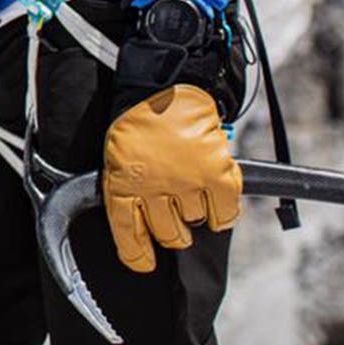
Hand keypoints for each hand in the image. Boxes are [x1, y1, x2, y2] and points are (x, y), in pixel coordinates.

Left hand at [102, 84, 241, 272]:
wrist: (166, 81)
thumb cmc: (139, 120)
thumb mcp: (118, 155)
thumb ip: (128, 188)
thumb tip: (141, 231)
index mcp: (122, 182)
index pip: (128, 234)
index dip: (137, 255)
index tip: (145, 263)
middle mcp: (153, 187)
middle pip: (168, 235)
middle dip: (172, 230)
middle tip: (175, 214)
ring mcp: (186, 181)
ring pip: (196, 222)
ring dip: (195, 209)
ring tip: (191, 184)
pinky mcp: (216, 173)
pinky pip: (225, 214)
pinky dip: (223, 212)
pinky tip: (216, 198)